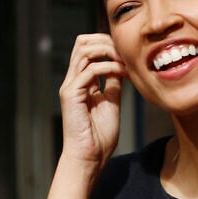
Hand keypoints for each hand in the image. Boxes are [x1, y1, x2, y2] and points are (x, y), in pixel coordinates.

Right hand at [58, 33, 127, 168]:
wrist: (90, 157)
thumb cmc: (100, 136)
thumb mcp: (112, 102)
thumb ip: (113, 83)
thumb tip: (121, 67)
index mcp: (81, 82)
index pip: (87, 49)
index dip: (107, 44)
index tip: (127, 54)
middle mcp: (73, 81)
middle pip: (82, 43)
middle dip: (106, 41)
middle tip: (126, 52)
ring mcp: (70, 86)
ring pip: (83, 50)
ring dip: (107, 50)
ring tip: (124, 60)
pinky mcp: (71, 95)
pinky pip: (90, 70)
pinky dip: (109, 67)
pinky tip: (122, 73)